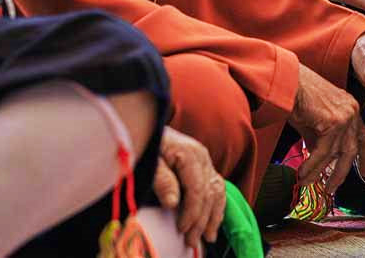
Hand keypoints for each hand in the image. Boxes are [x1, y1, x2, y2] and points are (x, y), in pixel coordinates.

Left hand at [153, 126, 225, 248]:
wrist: (147, 124)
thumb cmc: (147, 143)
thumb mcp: (150, 160)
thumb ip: (162, 180)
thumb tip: (172, 203)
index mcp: (190, 154)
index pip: (198, 189)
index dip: (192, 212)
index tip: (182, 229)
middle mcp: (202, 157)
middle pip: (208, 194)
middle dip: (201, 220)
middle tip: (191, 241)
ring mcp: (205, 161)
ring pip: (217, 192)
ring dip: (213, 216)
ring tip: (206, 238)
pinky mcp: (204, 166)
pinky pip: (217, 188)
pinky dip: (217, 207)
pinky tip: (213, 222)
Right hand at [288, 62, 364, 196]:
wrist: (285, 80)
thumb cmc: (296, 95)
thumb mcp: (314, 120)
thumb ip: (321, 139)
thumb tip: (321, 161)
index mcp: (349, 108)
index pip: (363, 137)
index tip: (364, 172)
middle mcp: (351, 111)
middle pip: (352, 150)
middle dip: (342, 172)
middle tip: (332, 188)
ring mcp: (345, 116)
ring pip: (335, 154)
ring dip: (319, 172)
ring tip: (307, 183)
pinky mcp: (333, 122)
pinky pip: (323, 152)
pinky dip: (312, 166)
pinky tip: (302, 173)